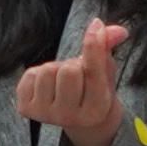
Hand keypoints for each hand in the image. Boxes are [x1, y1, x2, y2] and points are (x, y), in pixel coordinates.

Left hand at [16, 7, 125, 145]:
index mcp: (96, 110)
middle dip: (73, 64)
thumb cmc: (93, 90)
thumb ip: (108, 49)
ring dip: (55, 69)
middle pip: (68, 70)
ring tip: (61, 81)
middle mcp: (70, 118)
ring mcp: (46, 115)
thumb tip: (119, 30)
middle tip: (77, 74)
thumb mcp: (105, 72)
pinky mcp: (26, 109)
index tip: (96, 25)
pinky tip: (47, 85)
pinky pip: (30, 75)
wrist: (78, 120)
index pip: (93, 71)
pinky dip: (38, 73)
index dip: (94, 45)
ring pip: (47, 71)